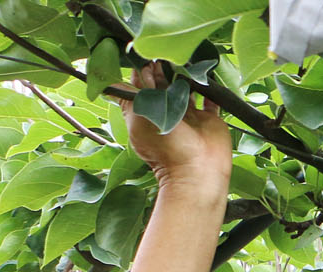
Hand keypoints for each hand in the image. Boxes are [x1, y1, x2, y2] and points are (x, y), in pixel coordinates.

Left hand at [125, 65, 231, 200]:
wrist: (197, 170)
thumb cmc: (165, 147)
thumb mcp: (137, 118)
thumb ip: (128, 96)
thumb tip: (112, 79)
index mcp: (147, 113)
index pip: (141, 86)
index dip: (141, 70)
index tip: (143, 53)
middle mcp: (167, 113)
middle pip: (164, 84)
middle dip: (162, 67)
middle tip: (164, 49)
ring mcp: (189, 116)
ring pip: (186, 88)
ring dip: (185, 74)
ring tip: (184, 57)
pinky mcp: (208, 118)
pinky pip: (210, 99)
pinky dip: (209, 88)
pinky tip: (207, 75)